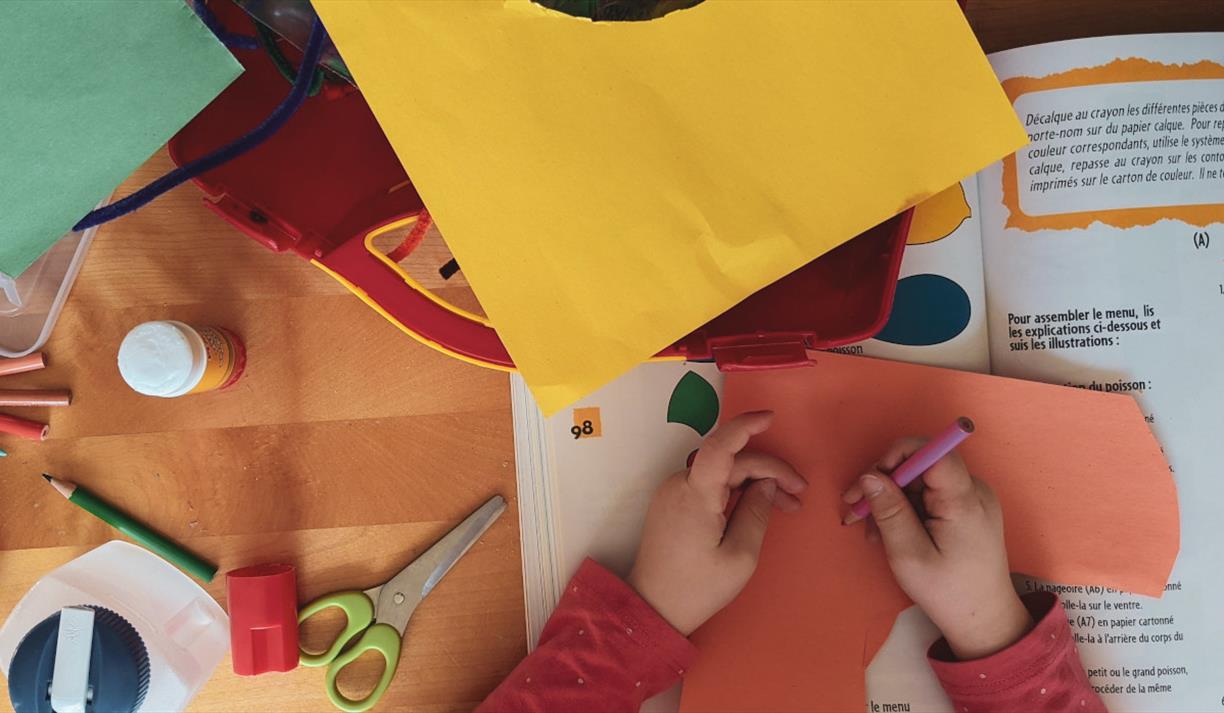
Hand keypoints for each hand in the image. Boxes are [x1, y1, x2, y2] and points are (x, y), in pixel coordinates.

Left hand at [627, 411, 806, 634]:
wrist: (652, 608)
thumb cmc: (696, 588)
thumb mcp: (739, 556)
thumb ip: (757, 513)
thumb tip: (767, 485)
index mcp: (695, 495)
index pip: (720, 446)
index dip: (745, 426)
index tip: (771, 418)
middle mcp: (679, 485)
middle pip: (730, 462)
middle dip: (769, 472)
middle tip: (799, 495)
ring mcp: (673, 493)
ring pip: (721, 473)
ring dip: (754, 482)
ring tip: (786, 505)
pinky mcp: (672, 504)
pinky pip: (709, 485)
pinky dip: (735, 491)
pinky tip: (757, 507)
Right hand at [841, 439, 1032, 659]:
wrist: (984, 619)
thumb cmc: (947, 592)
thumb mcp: (909, 555)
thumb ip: (889, 511)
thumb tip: (869, 475)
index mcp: (964, 500)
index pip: (932, 451)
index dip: (897, 456)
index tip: (871, 481)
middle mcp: (973, 490)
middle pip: (921, 465)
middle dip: (885, 483)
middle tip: (856, 512)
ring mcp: (972, 499)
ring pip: (920, 481)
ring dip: (891, 500)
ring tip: (871, 531)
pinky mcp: (966, 509)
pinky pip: (929, 495)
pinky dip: (906, 508)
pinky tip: (890, 531)